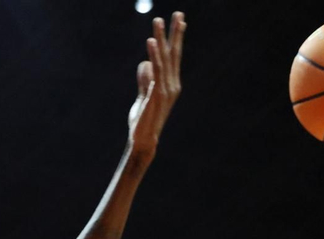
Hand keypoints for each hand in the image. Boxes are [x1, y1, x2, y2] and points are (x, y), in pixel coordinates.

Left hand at [127, 12, 185, 160]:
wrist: (143, 140)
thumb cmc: (143, 120)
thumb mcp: (143, 96)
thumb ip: (144, 80)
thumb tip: (145, 63)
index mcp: (170, 84)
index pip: (174, 57)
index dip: (177, 38)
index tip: (180, 20)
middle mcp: (172, 85)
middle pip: (173, 54)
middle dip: (175, 33)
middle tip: (177, 13)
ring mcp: (165, 90)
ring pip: (164, 59)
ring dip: (161, 38)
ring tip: (158, 21)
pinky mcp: (156, 95)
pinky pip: (155, 71)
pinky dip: (153, 56)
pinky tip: (151, 43)